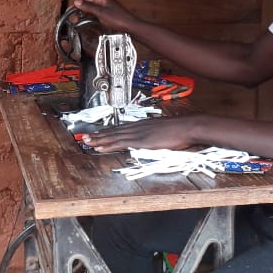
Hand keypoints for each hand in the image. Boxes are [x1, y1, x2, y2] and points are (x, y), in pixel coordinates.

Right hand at [73, 0, 141, 32]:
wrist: (131, 26)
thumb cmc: (119, 19)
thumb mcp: (101, 13)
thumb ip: (88, 7)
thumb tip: (77, 2)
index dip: (76, 4)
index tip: (69, 10)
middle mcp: (105, 1)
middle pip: (88, 3)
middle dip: (79, 9)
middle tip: (72, 16)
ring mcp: (107, 7)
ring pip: (92, 9)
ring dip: (84, 13)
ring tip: (77, 19)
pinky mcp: (109, 14)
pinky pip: (96, 13)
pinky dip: (90, 16)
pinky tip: (88, 21)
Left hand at [81, 116, 195, 152]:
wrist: (187, 127)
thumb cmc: (179, 130)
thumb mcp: (164, 131)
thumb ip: (154, 135)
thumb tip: (151, 139)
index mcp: (142, 125)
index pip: (120, 128)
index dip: (108, 131)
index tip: (98, 133)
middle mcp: (137, 127)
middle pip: (113, 131)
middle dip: (99, 134)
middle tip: (85, 137)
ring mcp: (138, 133)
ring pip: (113, 136)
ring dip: (99, 140)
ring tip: (87, 142)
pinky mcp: (140, 141)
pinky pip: (120, 143)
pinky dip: (108, 145)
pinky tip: (100, 147)